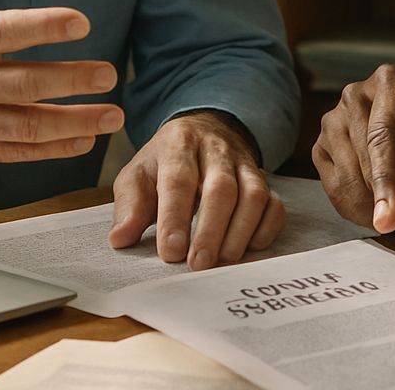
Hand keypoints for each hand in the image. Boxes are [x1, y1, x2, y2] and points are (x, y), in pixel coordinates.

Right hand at [0, 0, 124, 162]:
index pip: (2, 31)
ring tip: (113, 114)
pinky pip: (18, 151)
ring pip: (27, 125)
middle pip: (24, 83)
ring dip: (75, 121)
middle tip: (109, 73)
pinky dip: (53, 149)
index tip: (80, 22)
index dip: (43, 26)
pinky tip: (85, 139)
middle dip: (71, 80)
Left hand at [108, 111, 284, 270]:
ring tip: (223, 261)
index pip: (179, 179)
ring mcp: (244, 164)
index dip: (175, 217)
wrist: (202, 130)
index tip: (170, 251)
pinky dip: (265, 228)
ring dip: (240, 231)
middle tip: (198, 264)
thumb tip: (120, 238)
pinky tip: (250, 249)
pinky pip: (274, 204)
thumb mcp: (138, 175)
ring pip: (254, 194)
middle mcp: (216, 150)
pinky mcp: (264, 180)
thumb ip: (130, 205)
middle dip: (211, 229)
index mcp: (178, 144)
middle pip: (221, 188)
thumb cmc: (165, 163)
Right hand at [312, 65, 394, 233]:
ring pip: (347, 185)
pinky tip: (386, 194)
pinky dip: (363, 208)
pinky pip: (336, 193)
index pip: (384, 139)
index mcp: (394, 84)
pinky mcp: (321, 147)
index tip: (387, 220)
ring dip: (382, 205)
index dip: (386, 182)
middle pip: (364, 166)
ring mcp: (332, 121)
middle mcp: (355, 96)